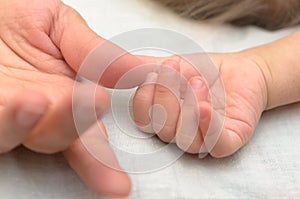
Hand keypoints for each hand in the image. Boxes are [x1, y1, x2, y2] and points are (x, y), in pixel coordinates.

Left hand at [0, 0, 138, 195]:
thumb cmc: (16, 17)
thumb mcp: (61, 27)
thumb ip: (97, 52)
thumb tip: (140, 71)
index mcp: (62, 100)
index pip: (87, 138)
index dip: (102, 163)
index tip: (118, 184)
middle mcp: (34, 114)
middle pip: (58, 140)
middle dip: (75, 132)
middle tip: (92, 104)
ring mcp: (3, 115)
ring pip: (17, 137)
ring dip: (32, 123)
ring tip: (38, 100)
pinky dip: (4, 120)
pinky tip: (15, 101)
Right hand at [132, 53, 267, 156]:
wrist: (239, 69)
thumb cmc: (203, 70)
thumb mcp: (168, 65)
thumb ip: (142, 67)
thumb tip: (107, 62)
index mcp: (162, 118)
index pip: (143, 119)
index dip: (147, 96)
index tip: (158, 71)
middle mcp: (179, 133)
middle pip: (162, 129)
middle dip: (169, 97)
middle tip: (182, 73)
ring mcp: (203, 139)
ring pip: (185, 139)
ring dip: (188, 107)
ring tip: (197, 82)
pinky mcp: (228, 140)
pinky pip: (215, 144)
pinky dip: (207, 127)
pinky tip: (204, 108)